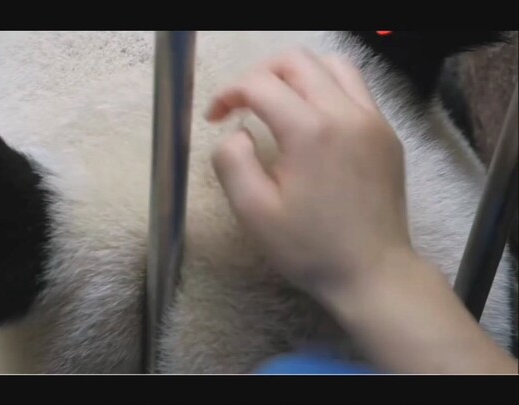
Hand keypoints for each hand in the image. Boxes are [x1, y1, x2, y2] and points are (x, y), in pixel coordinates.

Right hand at [208, 48, 411, 299]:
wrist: (372, 273)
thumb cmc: (308, 247)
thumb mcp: (253, 212)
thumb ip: (232, 160)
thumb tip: (236, 131)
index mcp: (310, 131)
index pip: (260, 84)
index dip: (229, 94)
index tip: (216, 118)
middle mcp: (346, 113)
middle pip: (297, 61)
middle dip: (260, 74)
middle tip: (242, 104)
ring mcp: (373, 121)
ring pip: (332, 65)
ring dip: (297, 74)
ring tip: (277, 101)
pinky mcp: (387, 134)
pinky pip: (355, 89)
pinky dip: (326, 88)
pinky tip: (312, 119)